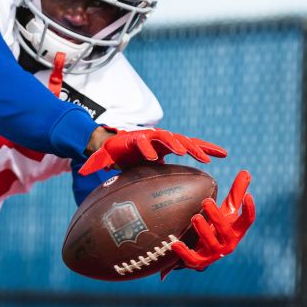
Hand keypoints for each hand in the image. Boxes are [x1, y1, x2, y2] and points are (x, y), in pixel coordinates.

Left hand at [78, 128, 225, 174]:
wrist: (126, 141)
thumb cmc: (115, 150)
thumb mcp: (104, 155)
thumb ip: (96, 161)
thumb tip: (83, 170)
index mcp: (137, 139)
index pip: (142, 142)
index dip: (146, 149)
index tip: (152, 158)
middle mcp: (155, 136)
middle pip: (167, 139)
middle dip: (176, 146)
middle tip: (185, 154)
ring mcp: (168, 138)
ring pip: (185, 141)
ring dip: (196, 148)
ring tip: (210, 158)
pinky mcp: (178, 144)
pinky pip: (195, 144)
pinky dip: (207, 148)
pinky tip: (223, 154)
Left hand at [167, 170, 254, 273]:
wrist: (204, 249)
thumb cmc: (218, 225)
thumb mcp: (227, 210)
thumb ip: (236, 193)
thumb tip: (245, 172)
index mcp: (237, 231)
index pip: (247, 221)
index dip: (249, 210)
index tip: (248, 196)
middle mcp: (229, 243)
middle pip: (226, 231)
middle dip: (216, 216)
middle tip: (206, 201)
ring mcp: (215, 253)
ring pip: (211, 244)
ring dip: (203, 231)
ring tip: (194, 217)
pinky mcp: (200, 262)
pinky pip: (193, 260)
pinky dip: (184, 253)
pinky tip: (175, 243)